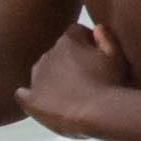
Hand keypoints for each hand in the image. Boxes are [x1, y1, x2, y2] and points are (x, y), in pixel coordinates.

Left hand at [22, 20, 127, 137]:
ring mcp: (37, 77)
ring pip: (43, 71)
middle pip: (58, 52)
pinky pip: (24, 94)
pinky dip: (30, 95)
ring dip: (53, 77)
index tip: (97, 54)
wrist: (95, 112)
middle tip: (87, 77)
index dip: (88, 41)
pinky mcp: (31, 98)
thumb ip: (106, 38)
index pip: (75, 32)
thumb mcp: (116, 56)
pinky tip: (40, 100)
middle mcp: (47, 55)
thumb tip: (96, 27)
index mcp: (67, 42)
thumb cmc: (110, 82)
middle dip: (70, 60)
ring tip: (71, 94)